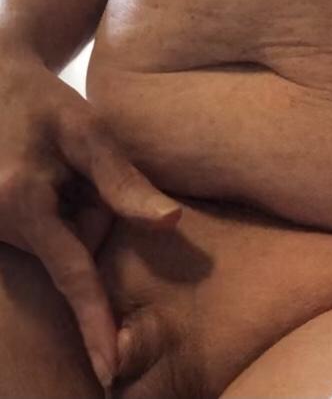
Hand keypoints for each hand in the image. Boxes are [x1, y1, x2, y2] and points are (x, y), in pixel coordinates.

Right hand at [0, 51, 181, 388]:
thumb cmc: (44, 101)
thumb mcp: (89, 132)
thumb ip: (124, 182)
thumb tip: (172, 224)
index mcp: (20, 202)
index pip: (71, 274)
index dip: (95, 322)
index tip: (109, 369)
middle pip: (72, 249)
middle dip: (90, 214)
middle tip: (72, 164)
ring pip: (58, 241)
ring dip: (72, 208)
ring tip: (56, 165)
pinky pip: (41, 233)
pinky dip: (56, 209)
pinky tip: (44, 175)